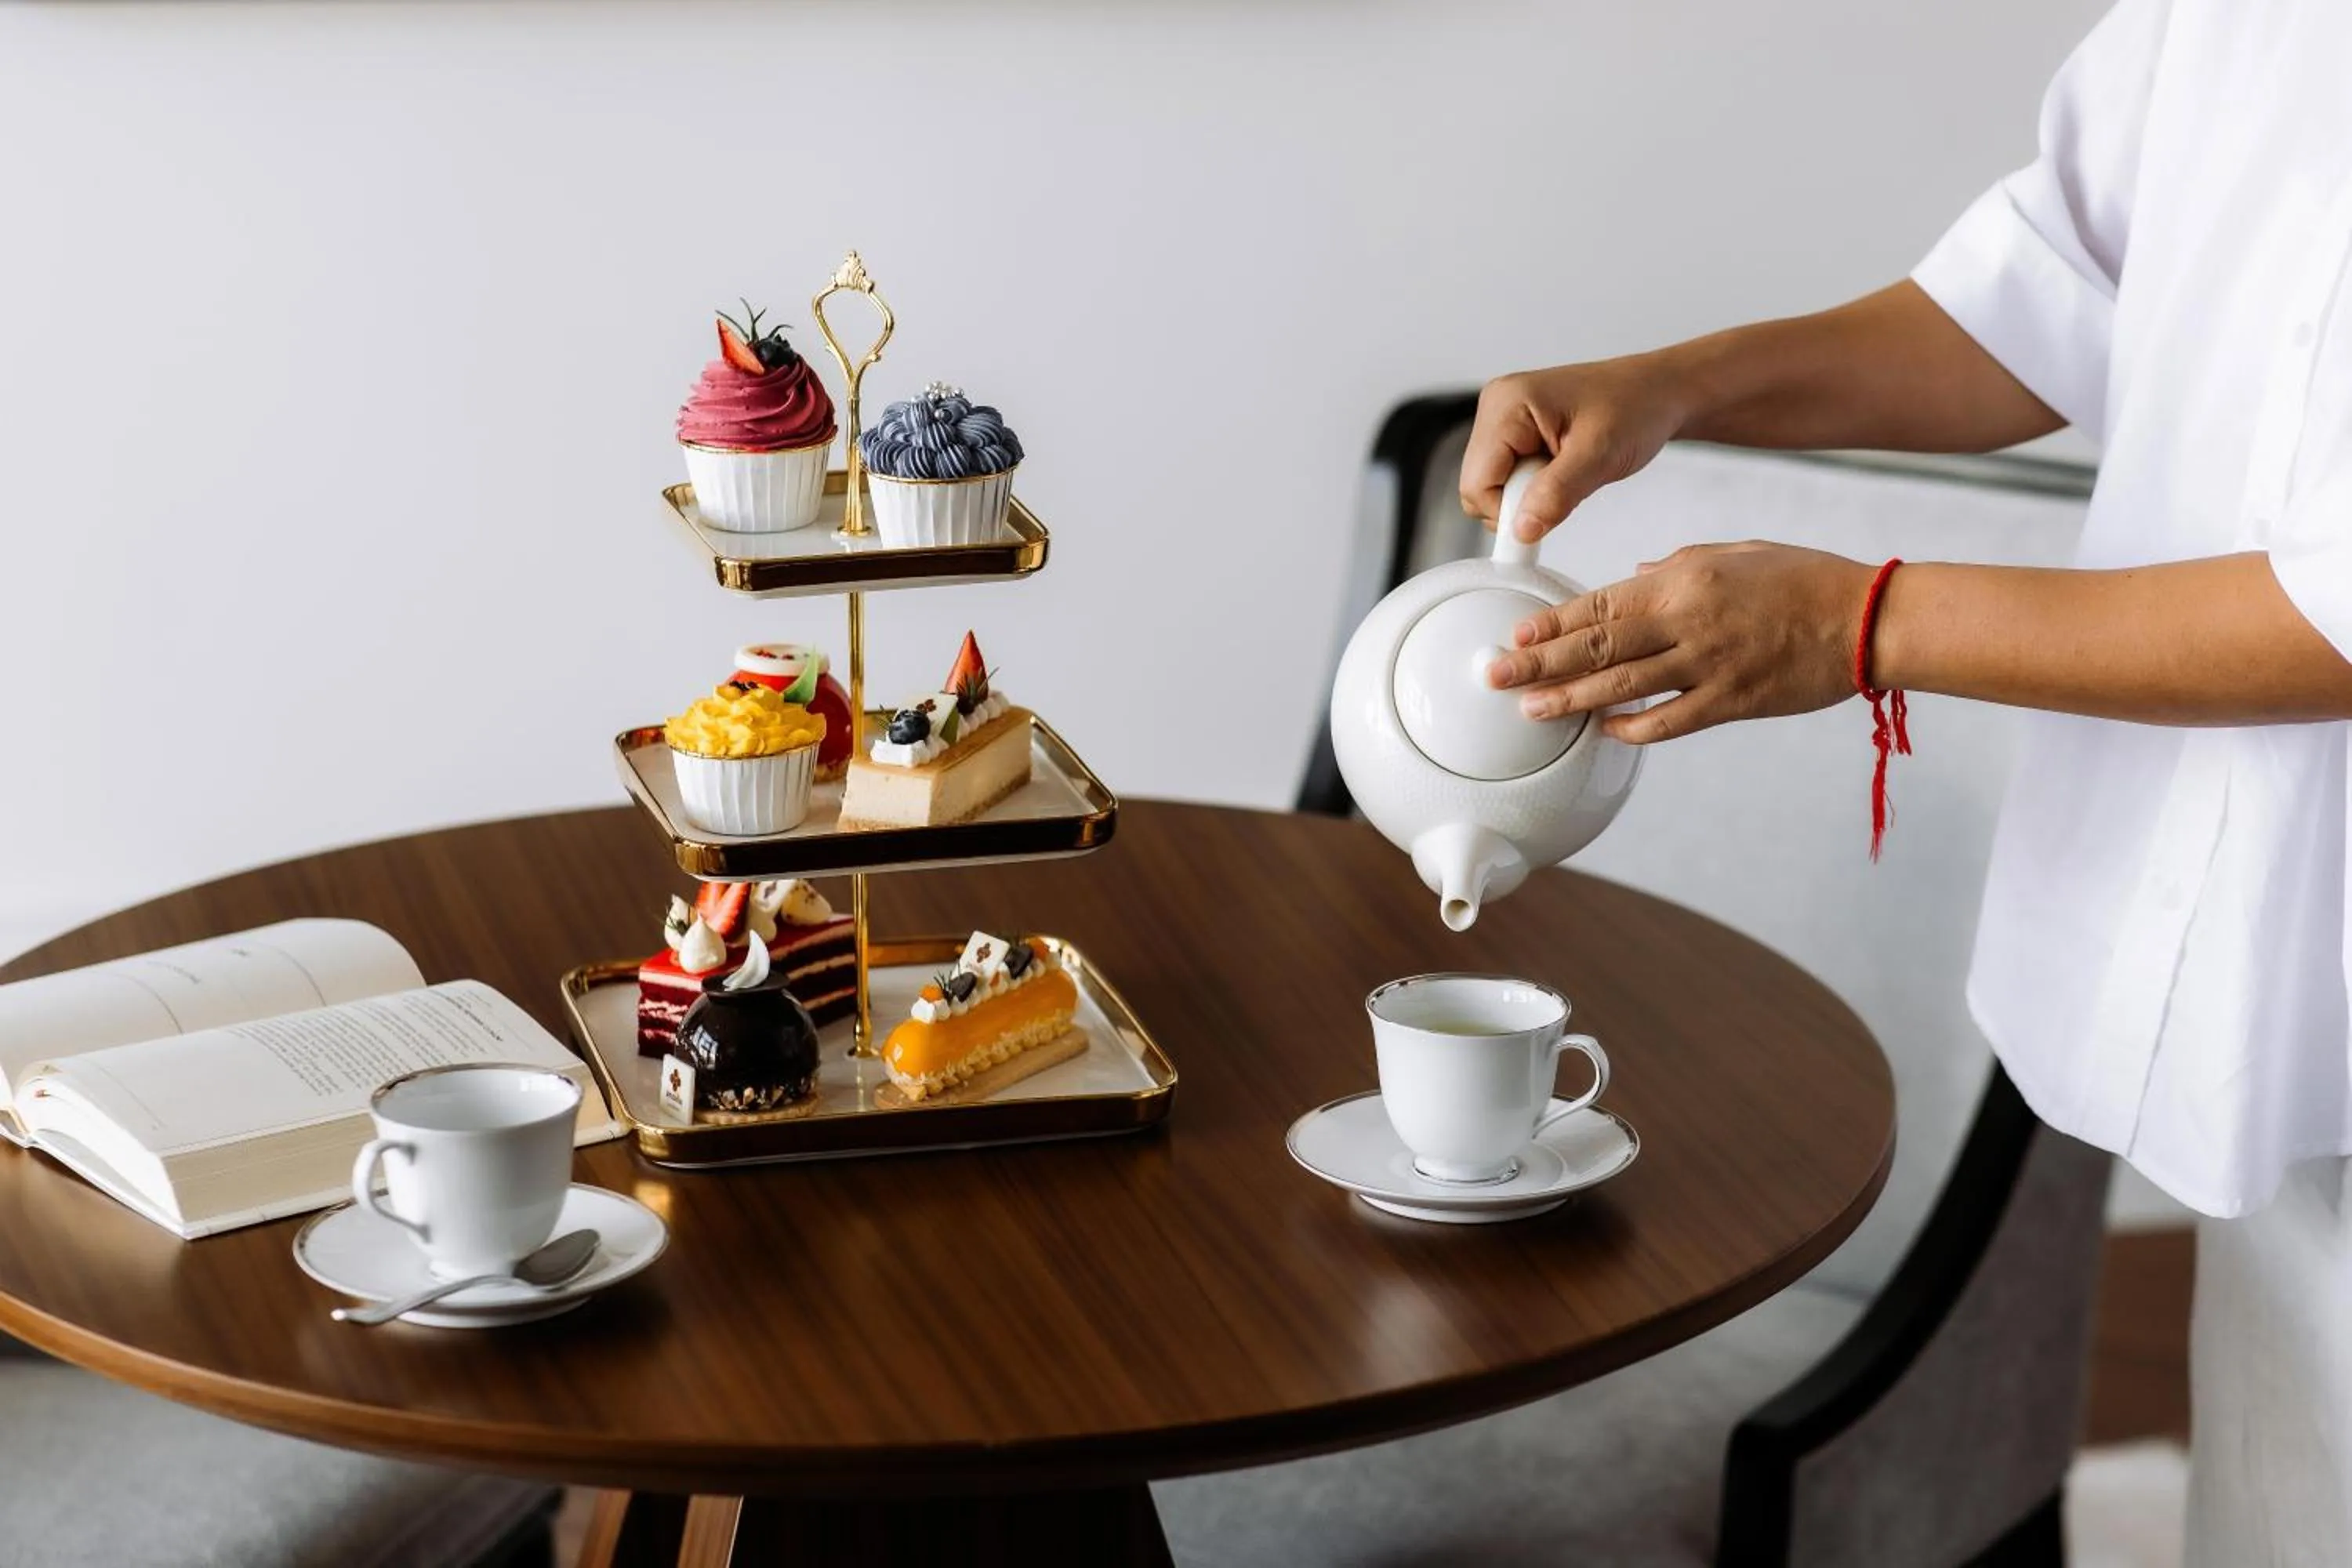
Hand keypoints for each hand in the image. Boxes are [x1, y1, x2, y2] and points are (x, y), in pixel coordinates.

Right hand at [1459, 354, 1694, 541]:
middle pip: (1477, 486)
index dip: (1508, 510)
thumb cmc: (1637, 407)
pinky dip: (1533, 486)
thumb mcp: (1600, 455)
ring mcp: (1503, 418)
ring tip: (1569, 473)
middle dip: (1520, 500)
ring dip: (1529, 494)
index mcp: (1507, 404)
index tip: (1546, 517)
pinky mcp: (1514, 431)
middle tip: (1567, 485)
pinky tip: (1562, 469)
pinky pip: (1507, 477)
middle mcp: (1496, 406)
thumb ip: (1556, 493)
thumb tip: (1521, 530)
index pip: (1476, 482)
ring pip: (1491, 485)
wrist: (1658, 392)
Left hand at [1485, 542, 1874, 743]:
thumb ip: (1675, 567)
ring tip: (1529, 708)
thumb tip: (1628, 581)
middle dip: (1539, 662)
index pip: (1601, 603)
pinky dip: (1632, 727)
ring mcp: (1708, 665)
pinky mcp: (1732, 702)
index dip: (1552, 622)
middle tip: (1495, 674)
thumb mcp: (1733, 553)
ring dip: (1570, 700)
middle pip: (1597, 646)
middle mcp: (1688, 622)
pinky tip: (1603, 732)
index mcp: (1684, 581)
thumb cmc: (1802, 579)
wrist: (1865, 618)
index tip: (1515, 634)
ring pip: (1622, 687)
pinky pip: (1669, 720)